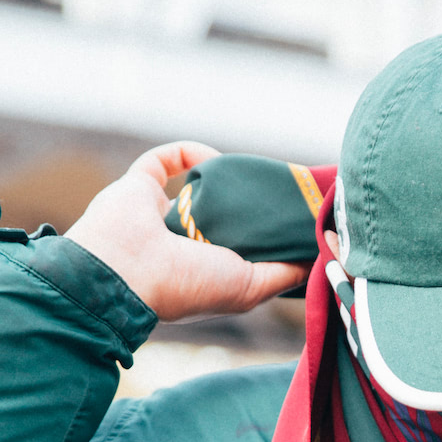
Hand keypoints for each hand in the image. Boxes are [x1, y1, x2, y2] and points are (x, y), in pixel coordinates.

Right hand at [66, 142, 305, 321]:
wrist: (124, 271)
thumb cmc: (187, 287)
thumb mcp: (249, 288)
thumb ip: (282, 274)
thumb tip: (317, 255)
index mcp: (204, 271)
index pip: (239, 248)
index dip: (264, 234)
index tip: (294, 218)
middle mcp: (182, 244)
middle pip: (221, 215)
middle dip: (248, 202)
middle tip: (281, 187)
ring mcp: (159, 215)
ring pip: (195, 188)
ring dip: (222, 178)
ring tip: (255, 170)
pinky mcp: (137, 187)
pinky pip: (162, 161)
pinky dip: (188, 153)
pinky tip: (217, 158)